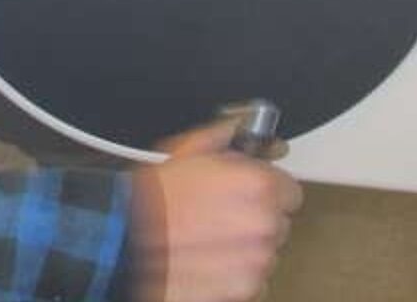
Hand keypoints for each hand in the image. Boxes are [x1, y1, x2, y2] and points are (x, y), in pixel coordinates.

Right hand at [128, 120, 302, 301]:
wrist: (127, 243)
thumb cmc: (151, 202)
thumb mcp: (186, 151)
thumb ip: (224, 138)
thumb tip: (240, 131)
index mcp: (258, 185)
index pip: (290, 189)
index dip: (268, 189)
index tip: (252, 192)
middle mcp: (265, 223)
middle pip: (279, 222)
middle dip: (256, 218)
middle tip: (223, 214)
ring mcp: (257, 259)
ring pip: (266, 251)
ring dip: (247, 246)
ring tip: (211, 238)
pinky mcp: (244, 288)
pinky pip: (253, 279)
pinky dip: (236, 272)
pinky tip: (210, 259)